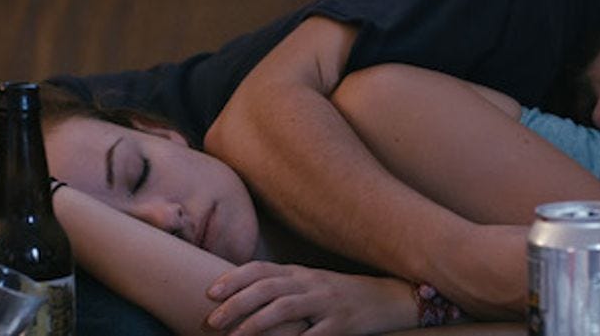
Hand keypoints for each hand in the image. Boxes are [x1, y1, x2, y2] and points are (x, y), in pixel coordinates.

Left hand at [206, 261, 416, 335]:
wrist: (389, 298)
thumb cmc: (342, 294)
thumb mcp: (312, 283)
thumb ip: (282, 286)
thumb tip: (242, 295)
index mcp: (300, 273)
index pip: (261, 270)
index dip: (234, 279)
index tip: (210, 292)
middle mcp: (311, 284)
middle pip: (268, 288)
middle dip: (236, 303)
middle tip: (212, 321)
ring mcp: (327, 304)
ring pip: (286, 308)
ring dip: (256, 323)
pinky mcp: (342, 324)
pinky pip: (314, 335)